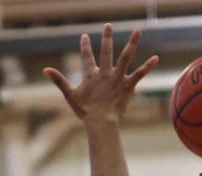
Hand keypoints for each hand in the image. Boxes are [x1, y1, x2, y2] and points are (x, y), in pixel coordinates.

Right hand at [43, 25, 158, 123]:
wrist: (101, 122)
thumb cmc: (85, 111)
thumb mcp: (70, 95)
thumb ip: (59, 80)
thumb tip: (45, 69)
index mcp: (90, 74)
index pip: (86, 56)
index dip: (85, 46)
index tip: (85, 36)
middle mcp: (105, 73)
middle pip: (106, 51)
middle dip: (107, 37)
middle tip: (108, 25)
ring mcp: (117, 78)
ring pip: (125, 57)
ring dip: (132, 43)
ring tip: (138, 30)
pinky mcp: (128, 86)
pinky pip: (139, 74)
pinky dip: (148, 66)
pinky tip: (156, 57)